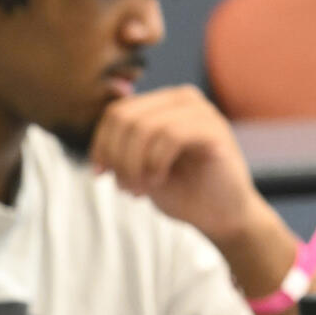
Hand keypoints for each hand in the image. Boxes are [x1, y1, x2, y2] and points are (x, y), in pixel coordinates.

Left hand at [90, 85, 266, 245]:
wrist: (220, 215)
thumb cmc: (181, 190)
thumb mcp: (140, 166)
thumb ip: (121, 148)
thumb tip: (95, 145)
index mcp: (163, 104)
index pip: (117, 112)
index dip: (101, 144)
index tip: (100, 174)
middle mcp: (182, 99)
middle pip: (126, 118)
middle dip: (117, 158)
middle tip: (124, 187)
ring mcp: (201, 111)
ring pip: (144, 128)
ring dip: (134, 165)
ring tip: (140, 189)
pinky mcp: (214, 129)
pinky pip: (170, 136)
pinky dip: (155, 163)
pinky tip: (158, 181)